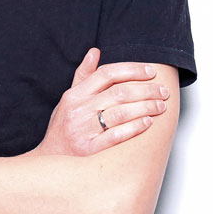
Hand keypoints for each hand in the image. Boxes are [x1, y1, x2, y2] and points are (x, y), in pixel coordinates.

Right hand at [32, 48, 172, 156]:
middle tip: (163, 91)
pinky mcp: (89, 150)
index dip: (131, 70)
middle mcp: (78, 110)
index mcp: (74, 95)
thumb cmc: (62, 128)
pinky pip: (115, 136)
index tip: (151, 71)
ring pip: (120, 112)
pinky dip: (134, 127)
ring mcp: (83, 130)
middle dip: (146, 90)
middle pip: (118, 92)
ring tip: (161, 106)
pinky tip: (148, 123)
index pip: (106, 74)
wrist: (49, 161)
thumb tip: (95, 52)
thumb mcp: (68, 99)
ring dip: (145, 107)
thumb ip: (83, 76)